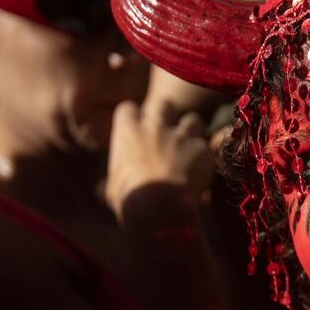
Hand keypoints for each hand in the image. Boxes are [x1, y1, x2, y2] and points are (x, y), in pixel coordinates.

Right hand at [106, 69, 215, 221]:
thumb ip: (113, 181)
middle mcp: (154, 126)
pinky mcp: (201, 148)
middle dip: (167, 114)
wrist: (159, 206)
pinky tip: (203, 172)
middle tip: (168, 132)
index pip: (128, 109)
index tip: (136, 131)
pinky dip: (207, 158)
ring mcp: (180, 135)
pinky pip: (208, 147)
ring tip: (191, 150)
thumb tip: (101, 191)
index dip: (134, 119)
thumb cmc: (130, 199)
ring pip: (193, 120)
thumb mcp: (112, 191)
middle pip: (163, 104)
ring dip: (193, 132)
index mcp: (128, 132)